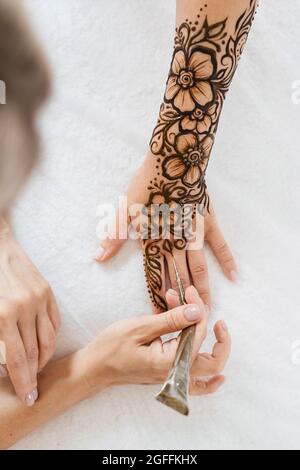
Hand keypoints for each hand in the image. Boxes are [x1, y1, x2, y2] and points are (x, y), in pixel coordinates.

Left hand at [0, 224, 59, 405]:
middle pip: (34, 353)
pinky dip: (50, 338)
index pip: (17, 359)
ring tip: (37, 370)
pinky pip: (54, 322)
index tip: (28, 397)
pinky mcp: (48, 291)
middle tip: (33, 393)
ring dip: (43, 359)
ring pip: (48, 340)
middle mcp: (25, 308)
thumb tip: (3, 366)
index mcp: (3, 315)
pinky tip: (43, 347)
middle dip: (33, 376)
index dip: (23, 381)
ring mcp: (39, 299)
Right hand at [82, 286, 229, 395]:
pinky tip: (219, 376)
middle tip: (210, 312)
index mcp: (170, 362)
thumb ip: (172, 321)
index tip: (190, 293)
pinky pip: (197, 384)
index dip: (198, 311)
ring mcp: (173, 378)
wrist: (95, 367)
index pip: (198, 335)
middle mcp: (176, 374)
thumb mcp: (141, 328)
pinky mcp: (169, 376)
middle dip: (218, 335)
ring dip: (212, 346)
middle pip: (214, 361)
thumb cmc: (112, 347)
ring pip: (207, 370)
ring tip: (207, 323)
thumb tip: (198, 311)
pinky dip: (209, 381)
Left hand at [94, 158, 236, 312]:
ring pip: (199, 269)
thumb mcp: (125, 209)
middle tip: (186, 323)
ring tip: (206, 309)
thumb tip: (97, 257)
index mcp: (154, 241)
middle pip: (178, 278)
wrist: (173, 160)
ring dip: (202, 290)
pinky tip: (234, 277)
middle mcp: (175, 243)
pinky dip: (227, 260)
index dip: (156, 297)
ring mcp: (194, 234)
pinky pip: (220, 245)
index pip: (154, 276)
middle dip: (180, 301)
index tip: (159, 316)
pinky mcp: (208, 222)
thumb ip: (113, 236)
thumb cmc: (147, 183)